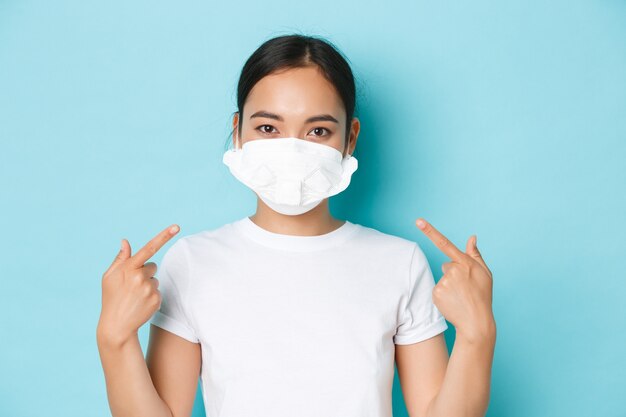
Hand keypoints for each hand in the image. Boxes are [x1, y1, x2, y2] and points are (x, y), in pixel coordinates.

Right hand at [97, 224, 179, 347]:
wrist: (116, 325)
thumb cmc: (111, 298)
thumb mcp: (109, 277)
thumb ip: (120, 259)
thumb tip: (125, 241)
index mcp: (129, 268)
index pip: (149, 248)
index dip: (164, 236)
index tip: (176, 226)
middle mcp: (140, 276)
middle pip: (152, 266)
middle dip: (144, 272)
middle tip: (132, 286)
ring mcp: (149, 288)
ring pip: (155, 279)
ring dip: (147, 285)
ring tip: (135, 297)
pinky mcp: (157, 299)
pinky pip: (158, 291)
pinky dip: (151, 296)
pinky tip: (140, 304)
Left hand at [415, 218, 494, 343]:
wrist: (475, 321)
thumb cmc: (482, 296)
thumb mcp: (485, 274)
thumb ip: (475, 255)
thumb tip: (472, 237)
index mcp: (465, 263)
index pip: (445, 243)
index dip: (430, 231)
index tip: (418, 221)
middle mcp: (453, 270)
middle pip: (447, 265)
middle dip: (454, 273)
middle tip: (465, 287)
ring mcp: (443, 282)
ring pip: (443, 278)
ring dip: (450, 285)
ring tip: (461, 296)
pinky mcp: (436, 292)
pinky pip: (438, 289)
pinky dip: (444, 294)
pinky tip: (453, 301)